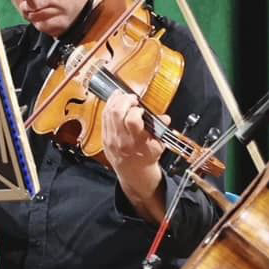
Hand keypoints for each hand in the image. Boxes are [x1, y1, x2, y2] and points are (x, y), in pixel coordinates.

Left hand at [102, 93, 167, 221]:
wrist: (134, 172)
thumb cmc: (146, 158)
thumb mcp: (158, 145)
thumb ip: (160, 130)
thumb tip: (164, 118)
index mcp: (137, 143)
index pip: (131, 120)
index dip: (136, 110)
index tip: (141, 109)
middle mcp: (121, 141)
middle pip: (116, 113)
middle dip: (124, 100)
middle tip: (132, 98)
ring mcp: (110, 140)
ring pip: (108, 113)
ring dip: (115, 101)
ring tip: (123, 96)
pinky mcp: (104, 138)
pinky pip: (103, 118)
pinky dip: (108, 107)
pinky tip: (115, 102)